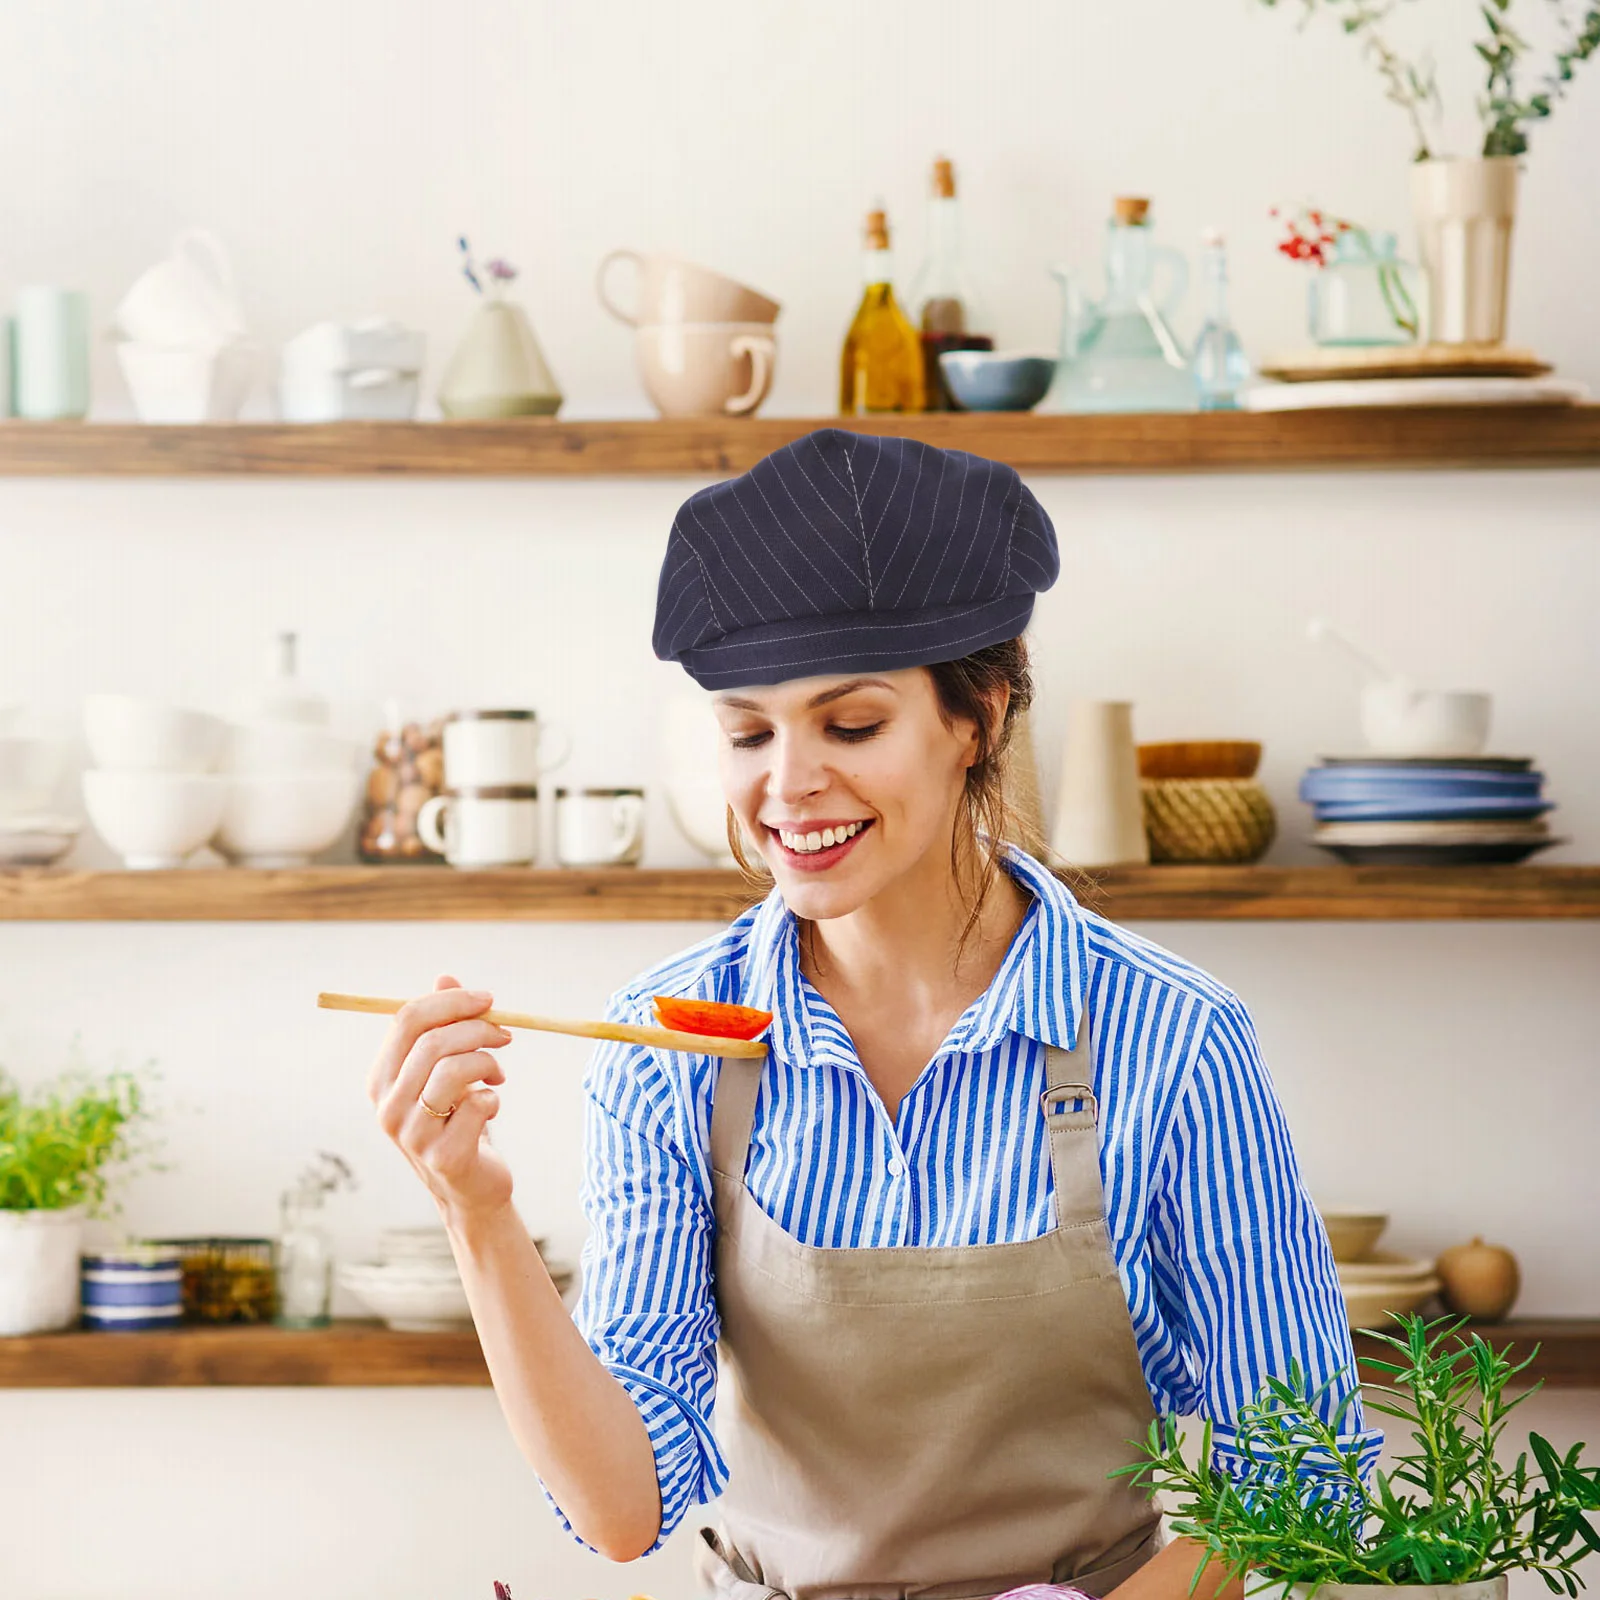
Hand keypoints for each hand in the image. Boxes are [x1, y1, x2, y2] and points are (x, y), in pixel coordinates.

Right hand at [368, 974, 515, 1221]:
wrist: (470, 1186)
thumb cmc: (456, 1119)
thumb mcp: (445, 1069)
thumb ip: (442, 1025)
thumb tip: (444, 977)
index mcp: (381, 1078)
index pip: (407, 1019)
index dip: (452, 1002)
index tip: (488, 999)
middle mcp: (387, 1106)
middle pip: (432, 1042)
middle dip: (478, 1029)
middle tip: (505, 1034)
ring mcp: (411, 1135)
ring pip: (454, 1070)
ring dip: (488, 1062)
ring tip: (498, 1073)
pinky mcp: (443, 1157)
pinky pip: (477, 1105)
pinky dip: (493, 1098)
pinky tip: (491, 1107)